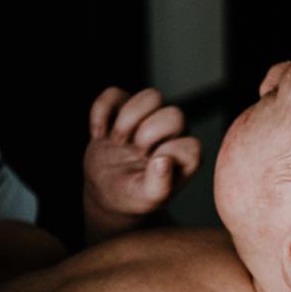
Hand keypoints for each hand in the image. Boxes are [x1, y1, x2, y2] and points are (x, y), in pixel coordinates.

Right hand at [84, 87, 201, 241]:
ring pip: (152, 96)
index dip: (168, 154)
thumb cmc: (133, 194)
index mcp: (184, 155)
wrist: (106, 189)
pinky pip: (113, 93)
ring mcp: (147, 116)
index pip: (191, 145)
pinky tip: (99, 135)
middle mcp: (173, 132)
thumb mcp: (147, 198)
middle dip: (149, 135)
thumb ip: (160, 185)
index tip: (150, 167)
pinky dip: (101, 113)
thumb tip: (163, 161)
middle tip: (134, 153)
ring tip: (118, 141)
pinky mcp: (122, 108)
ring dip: (129, 119)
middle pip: (174, 115)